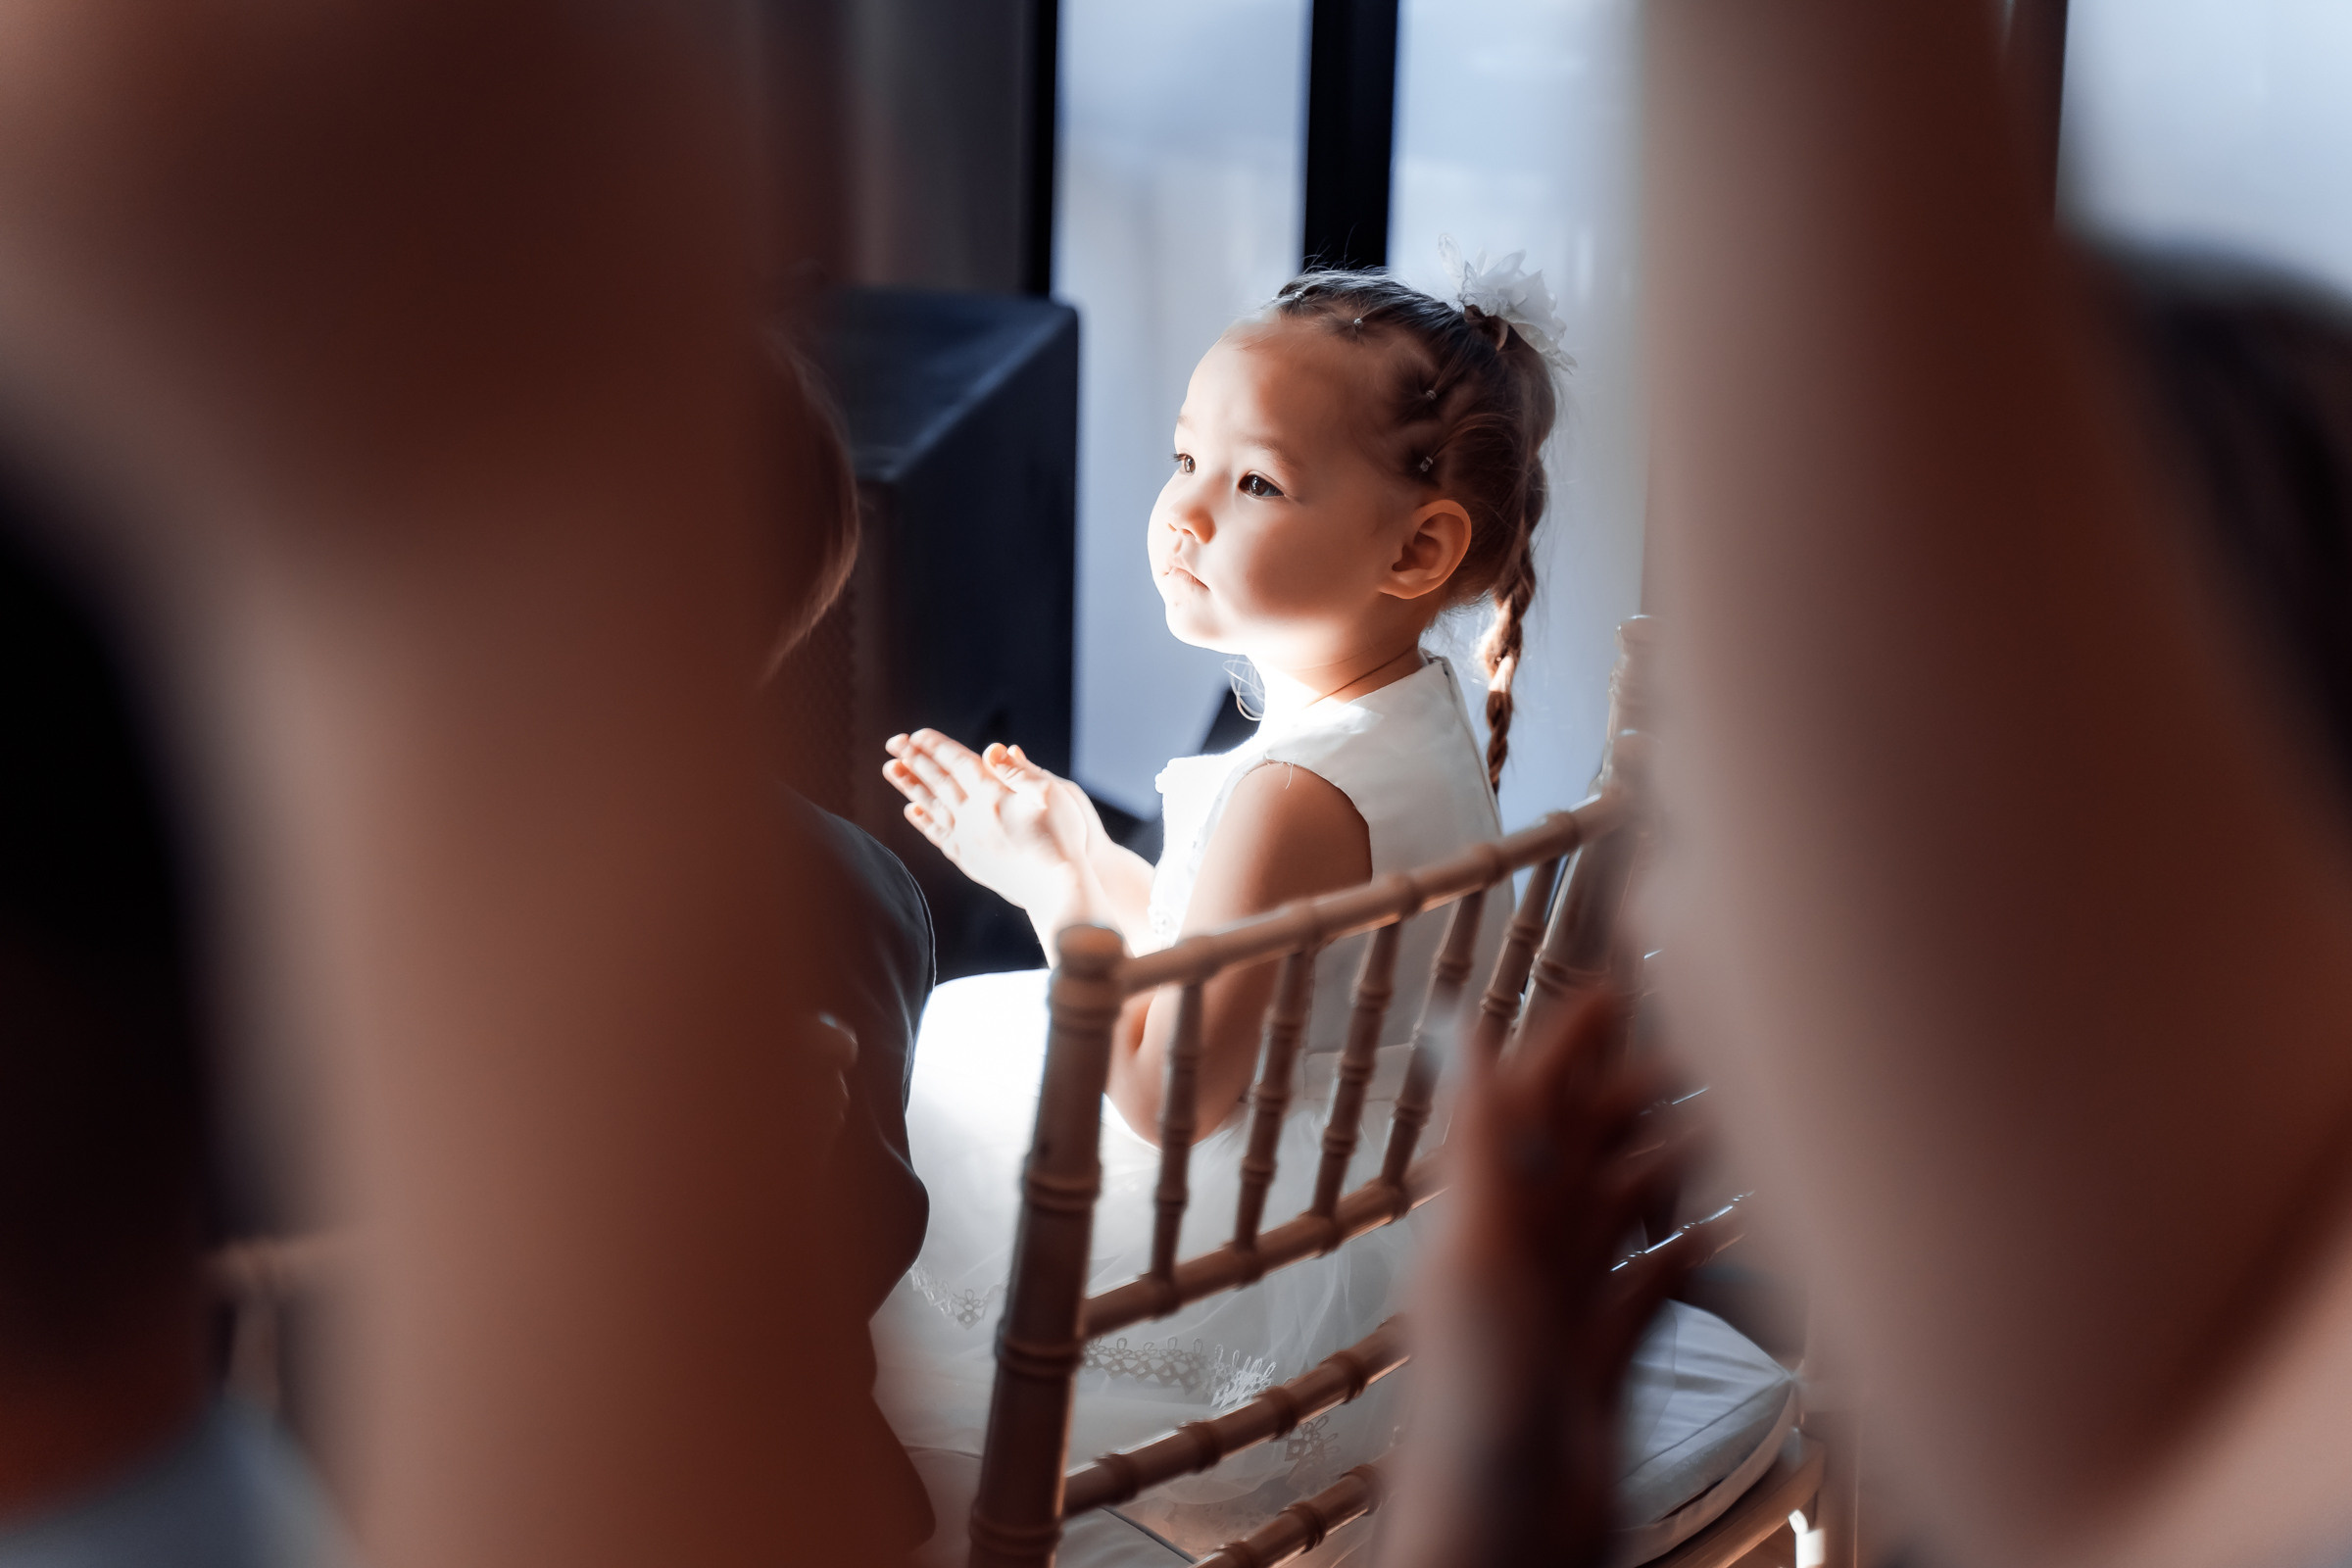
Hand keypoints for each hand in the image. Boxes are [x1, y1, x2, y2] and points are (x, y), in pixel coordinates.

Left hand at [882, 731, 1095, 913]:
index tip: (916, 734)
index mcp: (993, 795)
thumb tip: (994, 748)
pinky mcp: (970, 860)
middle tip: (893, 743)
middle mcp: (974, 816)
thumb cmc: (1064, 838)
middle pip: (939, 781)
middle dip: (915, 759)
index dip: (937, 746)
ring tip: (891, 769)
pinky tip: (912, 811)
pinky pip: (939, 836)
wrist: (1058, 889)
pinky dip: (924, 822)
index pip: (958, 762)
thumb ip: (1020, 771)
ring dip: (911, 786)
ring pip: (932, 806)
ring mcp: (969, 839)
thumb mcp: (1053, 794)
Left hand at [1383, 981, 1711, 1567]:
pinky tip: (1724, 1231)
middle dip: (1636, 1095)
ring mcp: (1557, 1309)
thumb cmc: (1474, 1411)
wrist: (1499, 1538)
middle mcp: (1516, 1253)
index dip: (1567, 1044)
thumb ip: (1479, 1143)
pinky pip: (1646, 1286)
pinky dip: (1685, 1250)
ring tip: (1733, 1122)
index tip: (1617, 989)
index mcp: (1481, 1216)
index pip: (1523, 1101)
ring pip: (1618, 1211)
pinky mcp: (1595, 1362)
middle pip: (1579, 1150)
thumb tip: (1462, 1031)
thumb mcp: (1476, 1257)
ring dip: (1669, 1163)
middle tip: (1707, 1048)